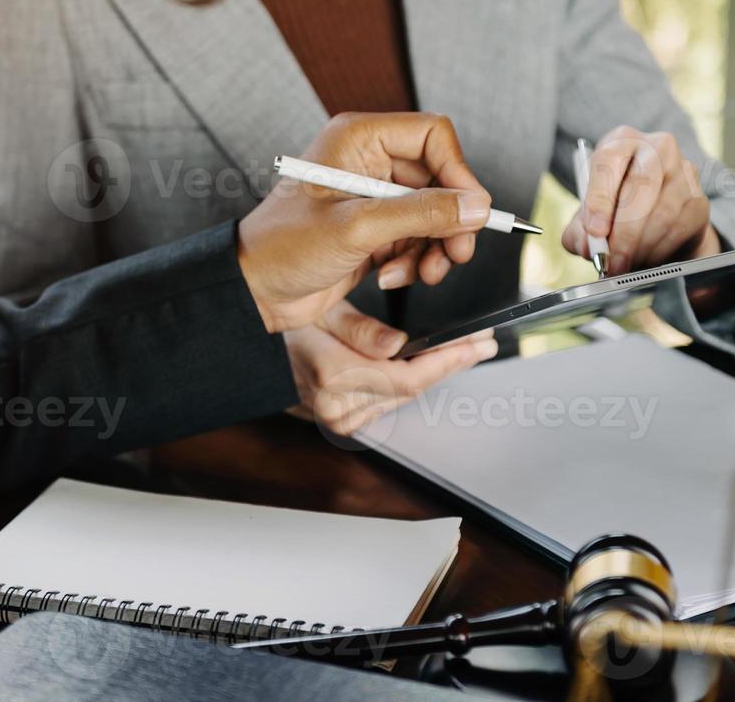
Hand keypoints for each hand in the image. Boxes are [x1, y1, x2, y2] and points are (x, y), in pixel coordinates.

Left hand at [239, 112, 493, 332]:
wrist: (253, 292)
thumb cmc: (282, 248)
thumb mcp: (357, 228)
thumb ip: (421, 214)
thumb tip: (474, 206)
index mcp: (359, 139)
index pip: (432, 136)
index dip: (458, 172)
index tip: (471, 210)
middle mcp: (369, 162)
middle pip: (440, 179)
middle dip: (450, 221)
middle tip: (456, 253)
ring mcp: (373, 197)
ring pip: (434, 214)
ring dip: (434, 248)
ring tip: (423, 273)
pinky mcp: (375, 230)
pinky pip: (418, 239)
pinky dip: (415, 261)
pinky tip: (391, 276)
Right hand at [286, 302, 498, 435]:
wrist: (251, 355)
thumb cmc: (282, 326)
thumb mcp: (321, 313)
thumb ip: (362, 331)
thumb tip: (399, 345)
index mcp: (334, 378)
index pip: (409, 377)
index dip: (448, 361)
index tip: (476, 345)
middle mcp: (339, 407)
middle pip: (414, 389)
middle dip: (452, 364)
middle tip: (483, 344)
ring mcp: (341, 419)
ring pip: (405, 397)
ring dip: (437, 373)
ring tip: (467, 350)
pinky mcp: (343, 422)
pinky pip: (389, 402)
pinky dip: (412, 383)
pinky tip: (433, 364)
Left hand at [563, 126, 720, 275]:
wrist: (656, 219)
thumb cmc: (616, 210)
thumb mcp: (588, 218)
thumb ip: (579, 232)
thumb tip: (589, 246)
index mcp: (622, 141)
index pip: (610, 160)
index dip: (600, 197)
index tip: (595, 231)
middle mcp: (657, 148)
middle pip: (642, 184)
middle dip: (624, 231)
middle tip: (613, 260)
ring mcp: (683, 170)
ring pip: (664, 211)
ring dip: (642, 246)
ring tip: (626, 264)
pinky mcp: (699, 199)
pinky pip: (681, 228)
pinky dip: (660, 250)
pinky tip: (647, 259)